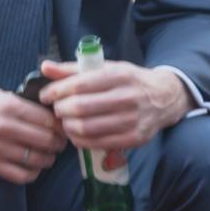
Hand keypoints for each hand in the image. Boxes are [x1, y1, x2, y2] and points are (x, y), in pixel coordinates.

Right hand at [0, 84, 66, 183]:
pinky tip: (32, 168)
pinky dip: (32, 173)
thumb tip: (49, 116)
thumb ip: (22, 106)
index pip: (48, 121)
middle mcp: (4, 127)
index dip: (60, 127)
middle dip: (58, 144)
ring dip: (47, 160)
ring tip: (47, 156)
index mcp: (9, 106)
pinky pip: (20, 175)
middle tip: (59, 144)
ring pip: (36, 160)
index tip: (63, 129)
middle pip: (46, 141)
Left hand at [38, 60, 191, 149]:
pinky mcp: (134, 138)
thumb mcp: (105, 68)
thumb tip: (45, 67)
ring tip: (65, 121)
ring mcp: (132, 120)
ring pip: (87, 128)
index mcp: (119, 75)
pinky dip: (80, 140)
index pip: (79, 85)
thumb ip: (73, 69)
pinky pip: (97, 143)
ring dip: (68, 127)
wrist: (164, 97)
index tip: (45, 96)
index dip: (56, 92)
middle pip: (80, 108)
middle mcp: (127, 97)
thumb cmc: (128, 81)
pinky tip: (76, 134)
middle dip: (60, 110)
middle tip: (56, 110)